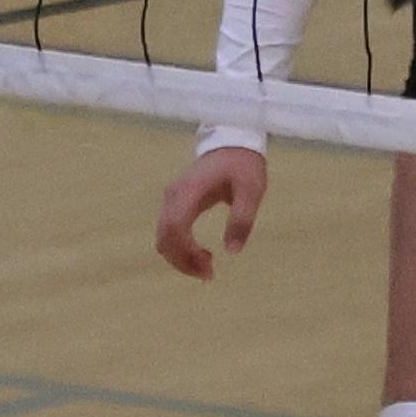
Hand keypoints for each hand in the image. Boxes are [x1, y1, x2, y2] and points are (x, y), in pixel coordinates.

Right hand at [157, 143, 267, 278]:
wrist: (232, 142)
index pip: (175, 226)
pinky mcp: (174, 204)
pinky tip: (201, 255)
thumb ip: (242, 218)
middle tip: (209, 274)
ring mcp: (171, 199)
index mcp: (190, 190)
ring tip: (208, 267)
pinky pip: (169, 233)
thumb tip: (232, 251)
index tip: (209, 265)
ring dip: (180, 258)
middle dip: (182, 261)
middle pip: (165, 237)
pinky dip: (180, 249)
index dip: (186, 251)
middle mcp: (174, 196)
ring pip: (164, 238)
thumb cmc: (243, 164)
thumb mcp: (252, 190)